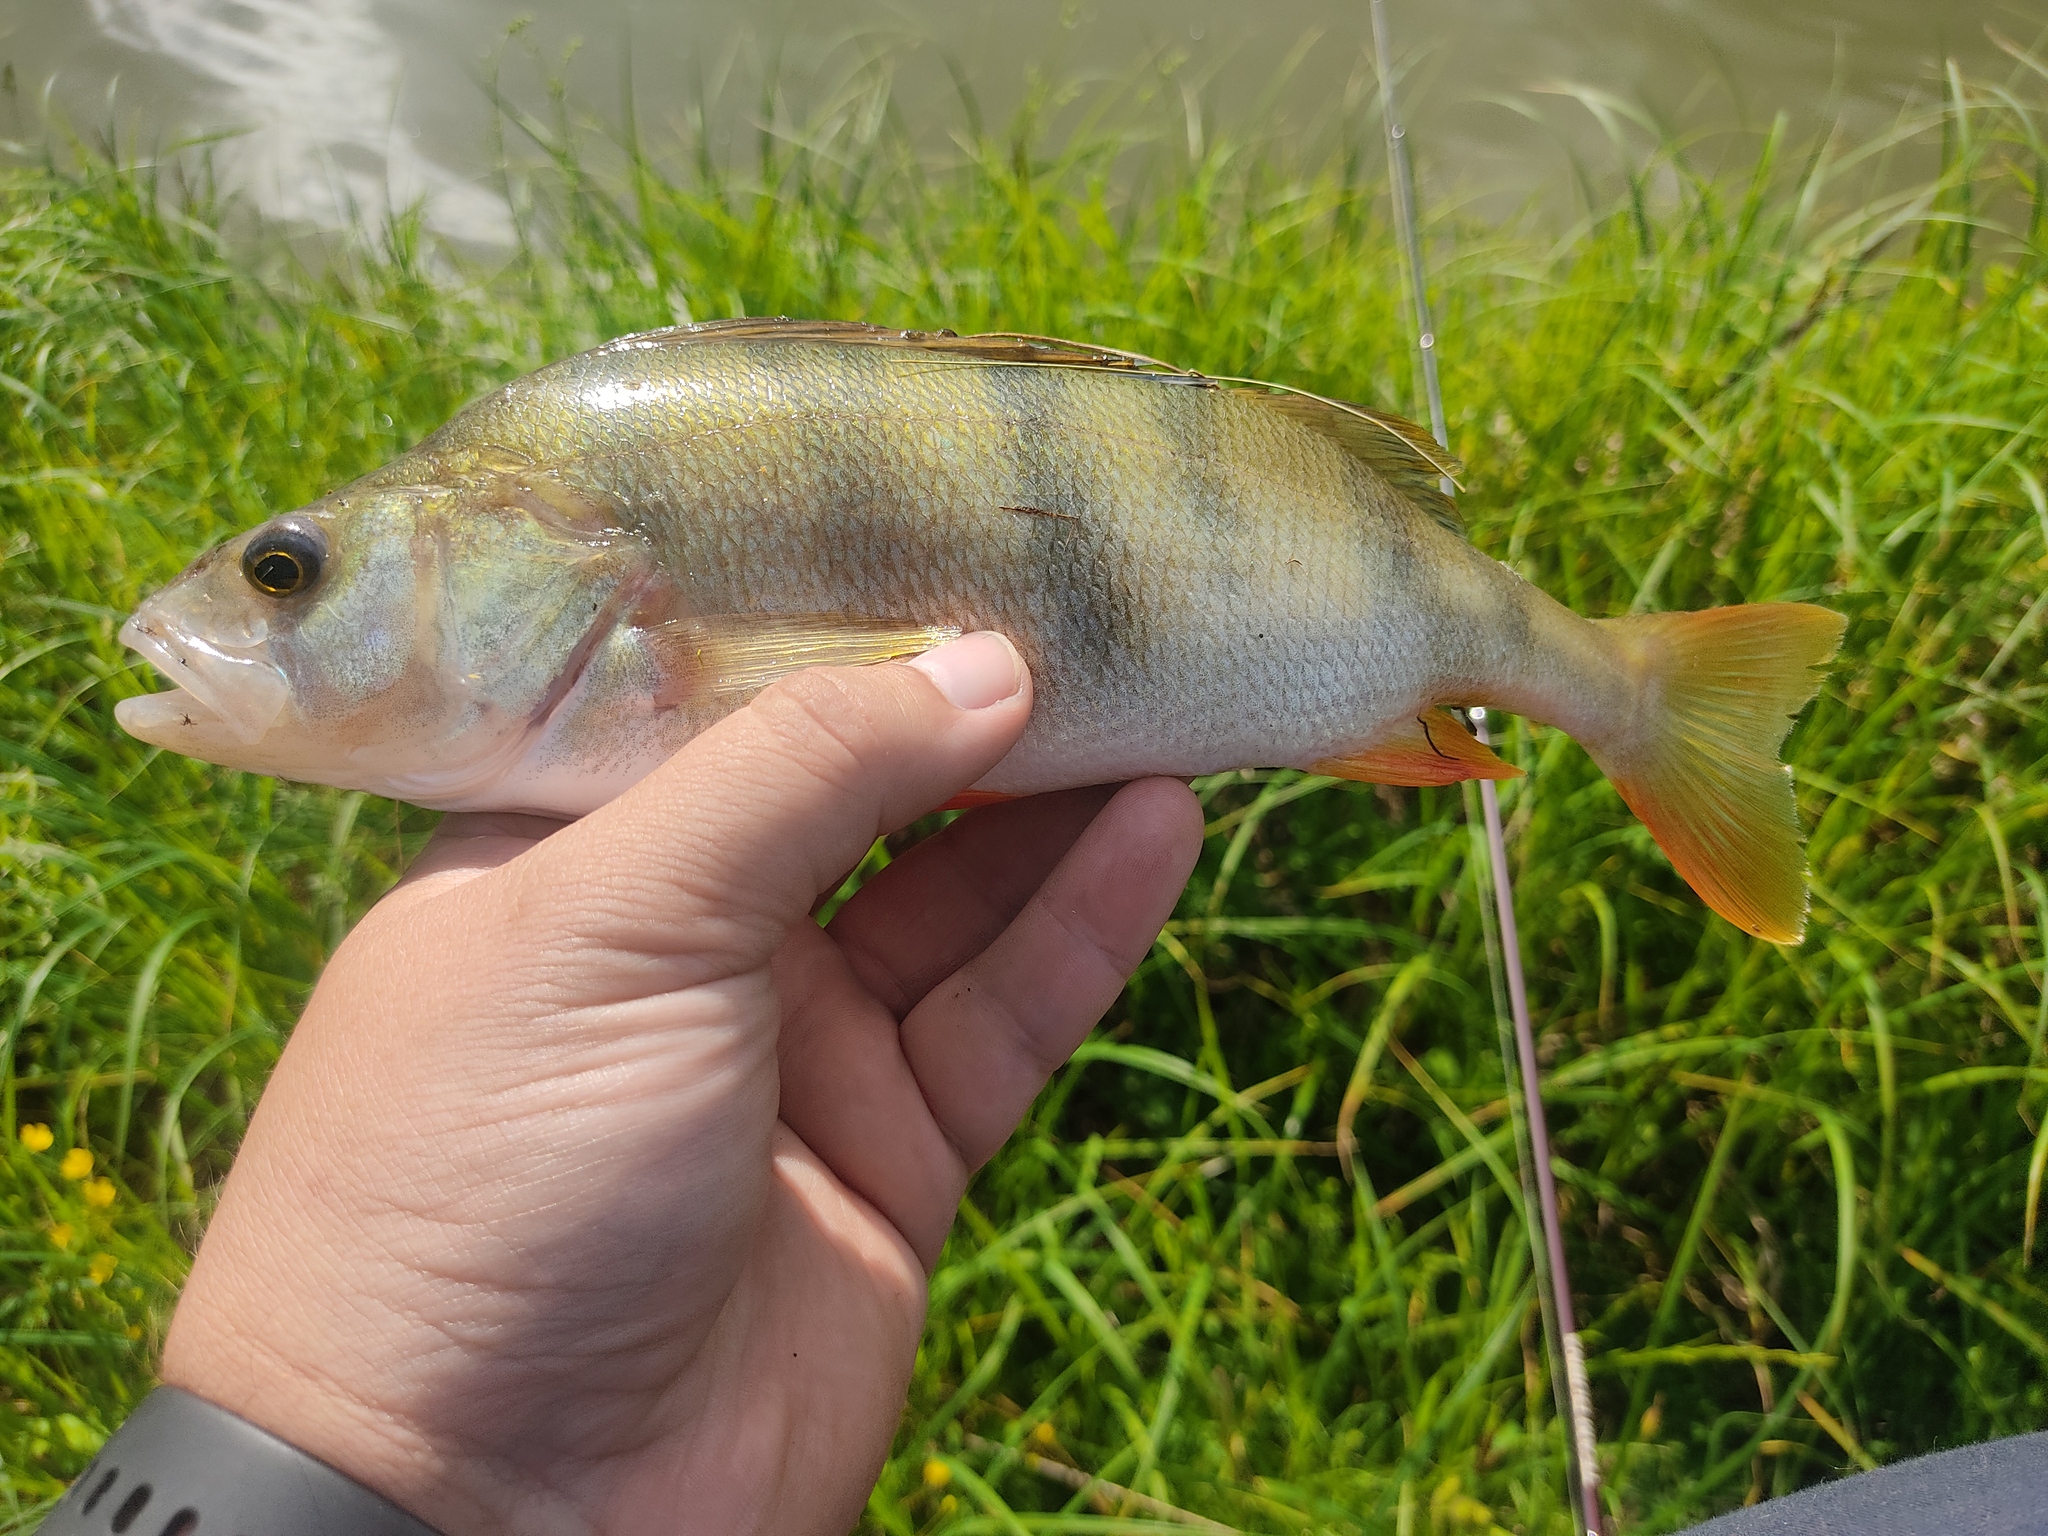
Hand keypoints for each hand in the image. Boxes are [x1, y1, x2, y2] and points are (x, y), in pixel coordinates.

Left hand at [156, 633, 1202, 1535]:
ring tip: (1164, 688)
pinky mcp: (885, 1158)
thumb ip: (799, 771)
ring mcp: (786, 1052)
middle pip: (851, 789)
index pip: (712, 694)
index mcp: (558, 855)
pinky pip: (1001, 1015)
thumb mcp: (610, 918)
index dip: (833, 615)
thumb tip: (981, 661)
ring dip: (1053, 800)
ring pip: (950, 894)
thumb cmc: (484, 1169)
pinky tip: (1159, 825)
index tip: (955, 528)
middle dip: (967, 704)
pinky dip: (1081, 923)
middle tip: (1098, 604)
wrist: (488, 1512)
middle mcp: (673, 941)